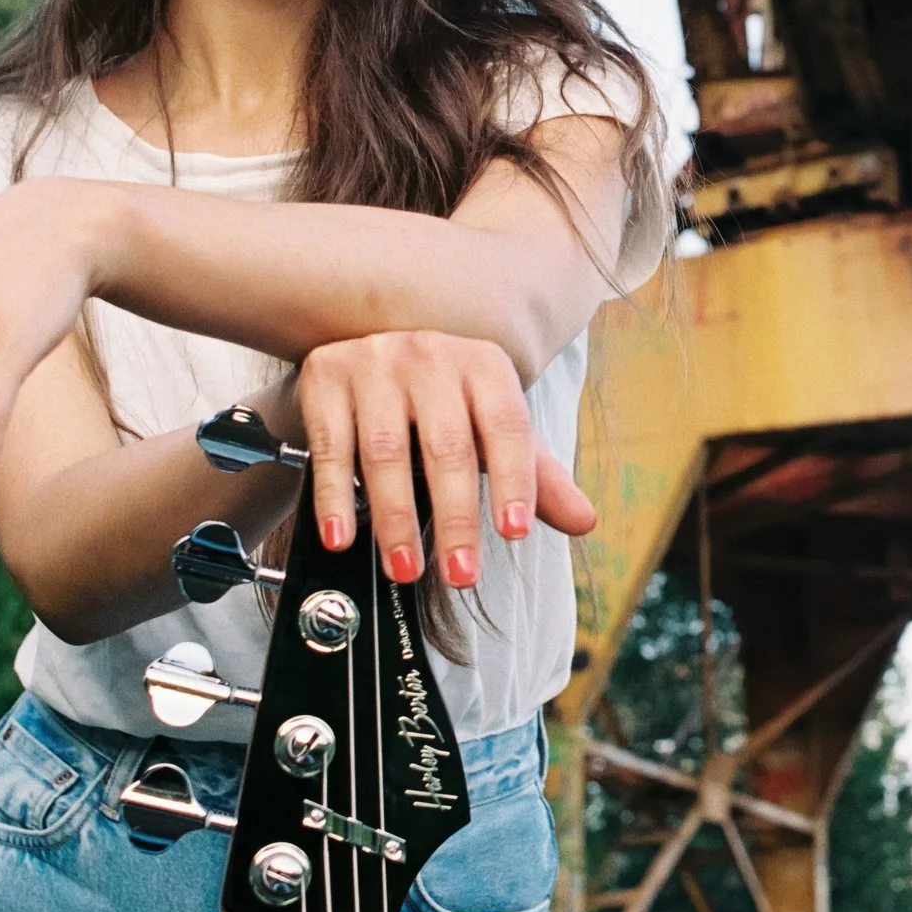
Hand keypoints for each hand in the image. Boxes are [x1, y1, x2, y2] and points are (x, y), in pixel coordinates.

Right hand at [295, 330, 595, 587]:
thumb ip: (537, 475)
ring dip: (396, 518)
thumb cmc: (445, 396)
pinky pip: (331, 446)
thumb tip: (584, 521)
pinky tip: (341, 536)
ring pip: (386, 451)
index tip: (513, 534)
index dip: (514, 481)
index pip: (508, 428)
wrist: (370, 336)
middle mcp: (432, 357)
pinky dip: (333, 496)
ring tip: (406, 568)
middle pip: (447, 447)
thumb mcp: (494, 425)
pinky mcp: (327, 378)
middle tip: (461, 574)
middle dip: (455, 518)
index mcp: (484, 366)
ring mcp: (376, 364)